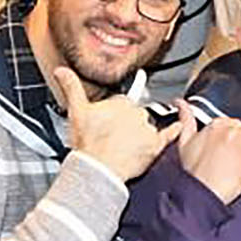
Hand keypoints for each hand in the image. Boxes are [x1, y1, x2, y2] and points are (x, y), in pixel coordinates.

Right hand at [57, 68, 177, 180]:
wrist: (97, 169)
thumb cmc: (87, 144)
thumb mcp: (76, 111)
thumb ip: (71, 87)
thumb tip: (61, 70)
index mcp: (121, 103)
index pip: (122, 103)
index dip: (113, 114)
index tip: (107, 123)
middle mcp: (137, 113)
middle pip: (135, 115)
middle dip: (126, 124)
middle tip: (113, 137)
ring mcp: (147, 129)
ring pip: (147, 127)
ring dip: (139, 133)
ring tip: (124, 146)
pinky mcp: (155, 145)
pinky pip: (169, 134)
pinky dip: (174, 131)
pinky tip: (178, 127)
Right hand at [175, 105, 240, 203]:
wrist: (200, 193)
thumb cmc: (193, 170)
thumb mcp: (185, 140)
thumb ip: (186, 118)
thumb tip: (181, 103)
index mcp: (220, 124)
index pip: (232, 124)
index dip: (228, 137)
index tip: (223, 147)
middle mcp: (236, 132)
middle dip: (240, 145)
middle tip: (228, 159)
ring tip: (236, 166)